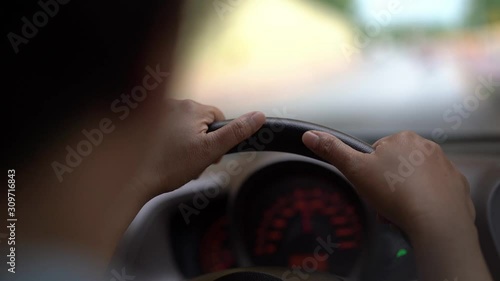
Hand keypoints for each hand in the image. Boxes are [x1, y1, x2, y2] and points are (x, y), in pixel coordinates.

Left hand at [133, 99, 265, 198]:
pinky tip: (163, 156)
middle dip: (200, 141)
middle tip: (192, 161)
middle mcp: (173, 103)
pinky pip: (165, 128)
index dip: (217, 139)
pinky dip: (167, 140)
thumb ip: (236, 132)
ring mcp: (156, 111)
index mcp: (192, 108)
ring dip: (184, 141)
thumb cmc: (171, 166)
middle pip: (199, 122)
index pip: (217, 118)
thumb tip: (259, 116)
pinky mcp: (143, 122)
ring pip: (183, 126)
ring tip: (176, 161)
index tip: (208, 155)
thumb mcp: (210, 151)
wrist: (134, 178)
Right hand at [302, 130, 474, 236]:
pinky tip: (421, 211)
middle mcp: (426, 147)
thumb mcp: (356, 170)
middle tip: (385, 200)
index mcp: (402, 139)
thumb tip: (310, 135)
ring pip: (417, 178)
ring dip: (408, 191)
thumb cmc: (396, 193)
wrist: (436, 220)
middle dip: (390, 181)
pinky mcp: (457, 184)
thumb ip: (333, 151)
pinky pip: (437, 190)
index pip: (379, 151)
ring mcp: (445, 165)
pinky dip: (428, 199)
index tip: (373, 185)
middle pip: (399, 164)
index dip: (371, 171)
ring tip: (402, 209)